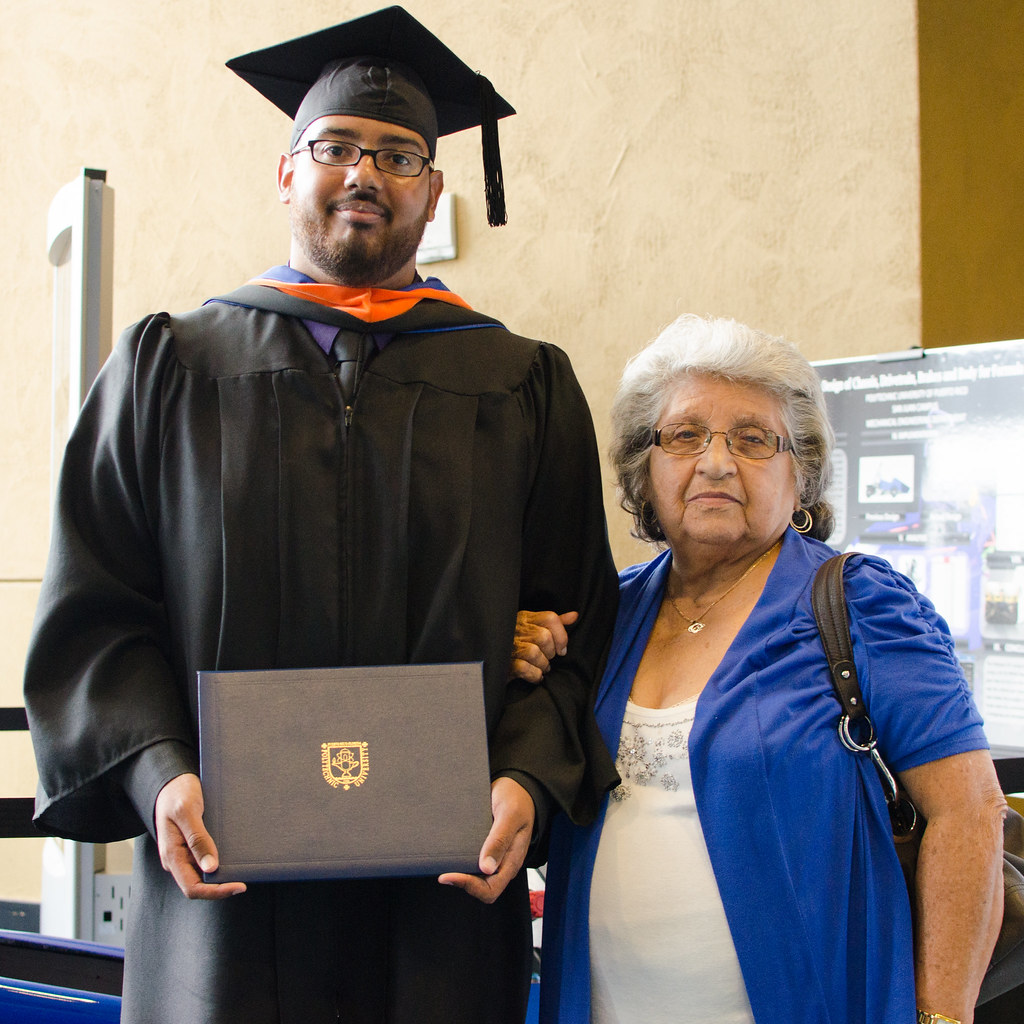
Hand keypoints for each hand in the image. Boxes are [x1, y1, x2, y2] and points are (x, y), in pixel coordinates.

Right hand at [154, 773, 246, 899]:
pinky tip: (233, 855)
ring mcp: (183, 853)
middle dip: (221, 885)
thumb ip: (197, 839)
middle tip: (245, 877)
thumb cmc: (176, 793)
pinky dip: (219, 862)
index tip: (239, 886)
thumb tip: (210, 868)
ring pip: (203, 874)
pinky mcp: (190, 845)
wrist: (171, 781)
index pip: (192, 888)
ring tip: (242, 866)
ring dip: (221, 874)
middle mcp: (177, 858)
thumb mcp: (187, 811)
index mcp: (172, 855)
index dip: (216, 892)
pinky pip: (205, 860)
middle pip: (199, 884)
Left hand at [438, 776, 534, 902]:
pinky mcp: (485, 848)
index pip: (491, 889)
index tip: (449, 876)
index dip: (469, 887)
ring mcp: (494, 856)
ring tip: (443, 862)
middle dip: (461, 882)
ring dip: (459, 873)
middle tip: (442, 872)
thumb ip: (500, 839)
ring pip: (475, 876)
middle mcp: (503, 862)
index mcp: (512, 860)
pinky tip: (450, 852)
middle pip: (481, 887)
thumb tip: (487, 868)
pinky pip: (472, 862)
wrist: (517, 787)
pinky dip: (460, 861)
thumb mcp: (510, 814)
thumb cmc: (517, 799)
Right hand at [509, 610, 577, 682]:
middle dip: (551, 652)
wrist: (496, 661)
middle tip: (548, 658)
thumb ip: (554, 623)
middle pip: (544, 637)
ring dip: (543, 665)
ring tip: (542, 667)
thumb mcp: (535, 628)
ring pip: (534, 652)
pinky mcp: (504, 663)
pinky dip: (534, 675)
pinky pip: (524, 668)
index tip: (562, 649)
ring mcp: (508, 646)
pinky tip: (536, 676)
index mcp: (525, 618)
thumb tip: (575, 615)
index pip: (550, 618)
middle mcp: (515, 629)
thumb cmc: (520, 644)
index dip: (561, 635)